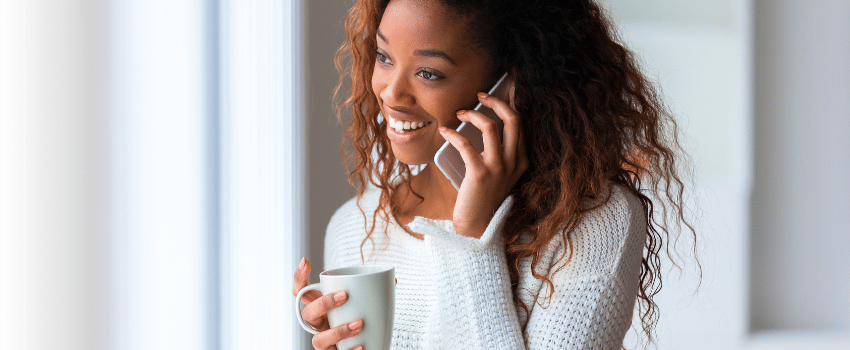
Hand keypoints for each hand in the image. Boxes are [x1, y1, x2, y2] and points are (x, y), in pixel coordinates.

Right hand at [292, 258, 363, 349]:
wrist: (366, 346)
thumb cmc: (359, 320)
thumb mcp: (361, 304)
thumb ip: (370, 292)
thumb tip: (392, 279)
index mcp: (321, 308)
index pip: (302, 292)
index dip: (299, 278)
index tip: (306, 261)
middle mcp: (318, 325)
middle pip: (308, 313)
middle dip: (324, 302)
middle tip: (344, 295)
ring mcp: (324, 342)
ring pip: (318, 340)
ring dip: (338, 331)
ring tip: (360, 323)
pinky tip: (362, 346)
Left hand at [438, 90, 527, 237]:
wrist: (477, 226)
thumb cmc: (483, 197)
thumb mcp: (499, 174)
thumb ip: (497, 153)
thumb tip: (482, 124)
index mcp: (521, 160)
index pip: (521, 123)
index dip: (512, 102)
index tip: (503, 89)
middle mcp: (513, 162)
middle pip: (512, 119)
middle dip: (496, 101)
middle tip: (481, 95)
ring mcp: (498, 168)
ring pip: (490, 126)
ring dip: (473, 114)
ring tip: (460, 113)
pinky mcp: (479, 174)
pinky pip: (466, 144)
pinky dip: (454, 133)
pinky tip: (445, 131)